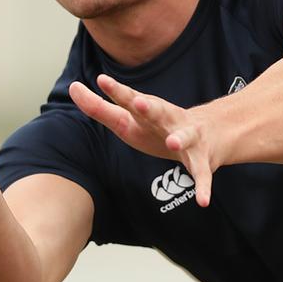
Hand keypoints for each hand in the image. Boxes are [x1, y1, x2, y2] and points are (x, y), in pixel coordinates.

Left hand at [68, 74, 216, 206]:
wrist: (209, 133)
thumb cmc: (157, 127)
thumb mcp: (128, 117)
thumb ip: (100, 107)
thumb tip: (73, 87)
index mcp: (148, 111)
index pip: (130, 99)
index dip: (116, 91)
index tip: (102, 80)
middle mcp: (168, 119)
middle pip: (158, 111)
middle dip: (150, 107)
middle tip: (140, 103)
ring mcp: (188, 138)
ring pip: (184, 137)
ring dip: (178, 138)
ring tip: (172, 143)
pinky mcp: (201, 159)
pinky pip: (202, 174)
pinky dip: (203, 187)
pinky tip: (202, 201)